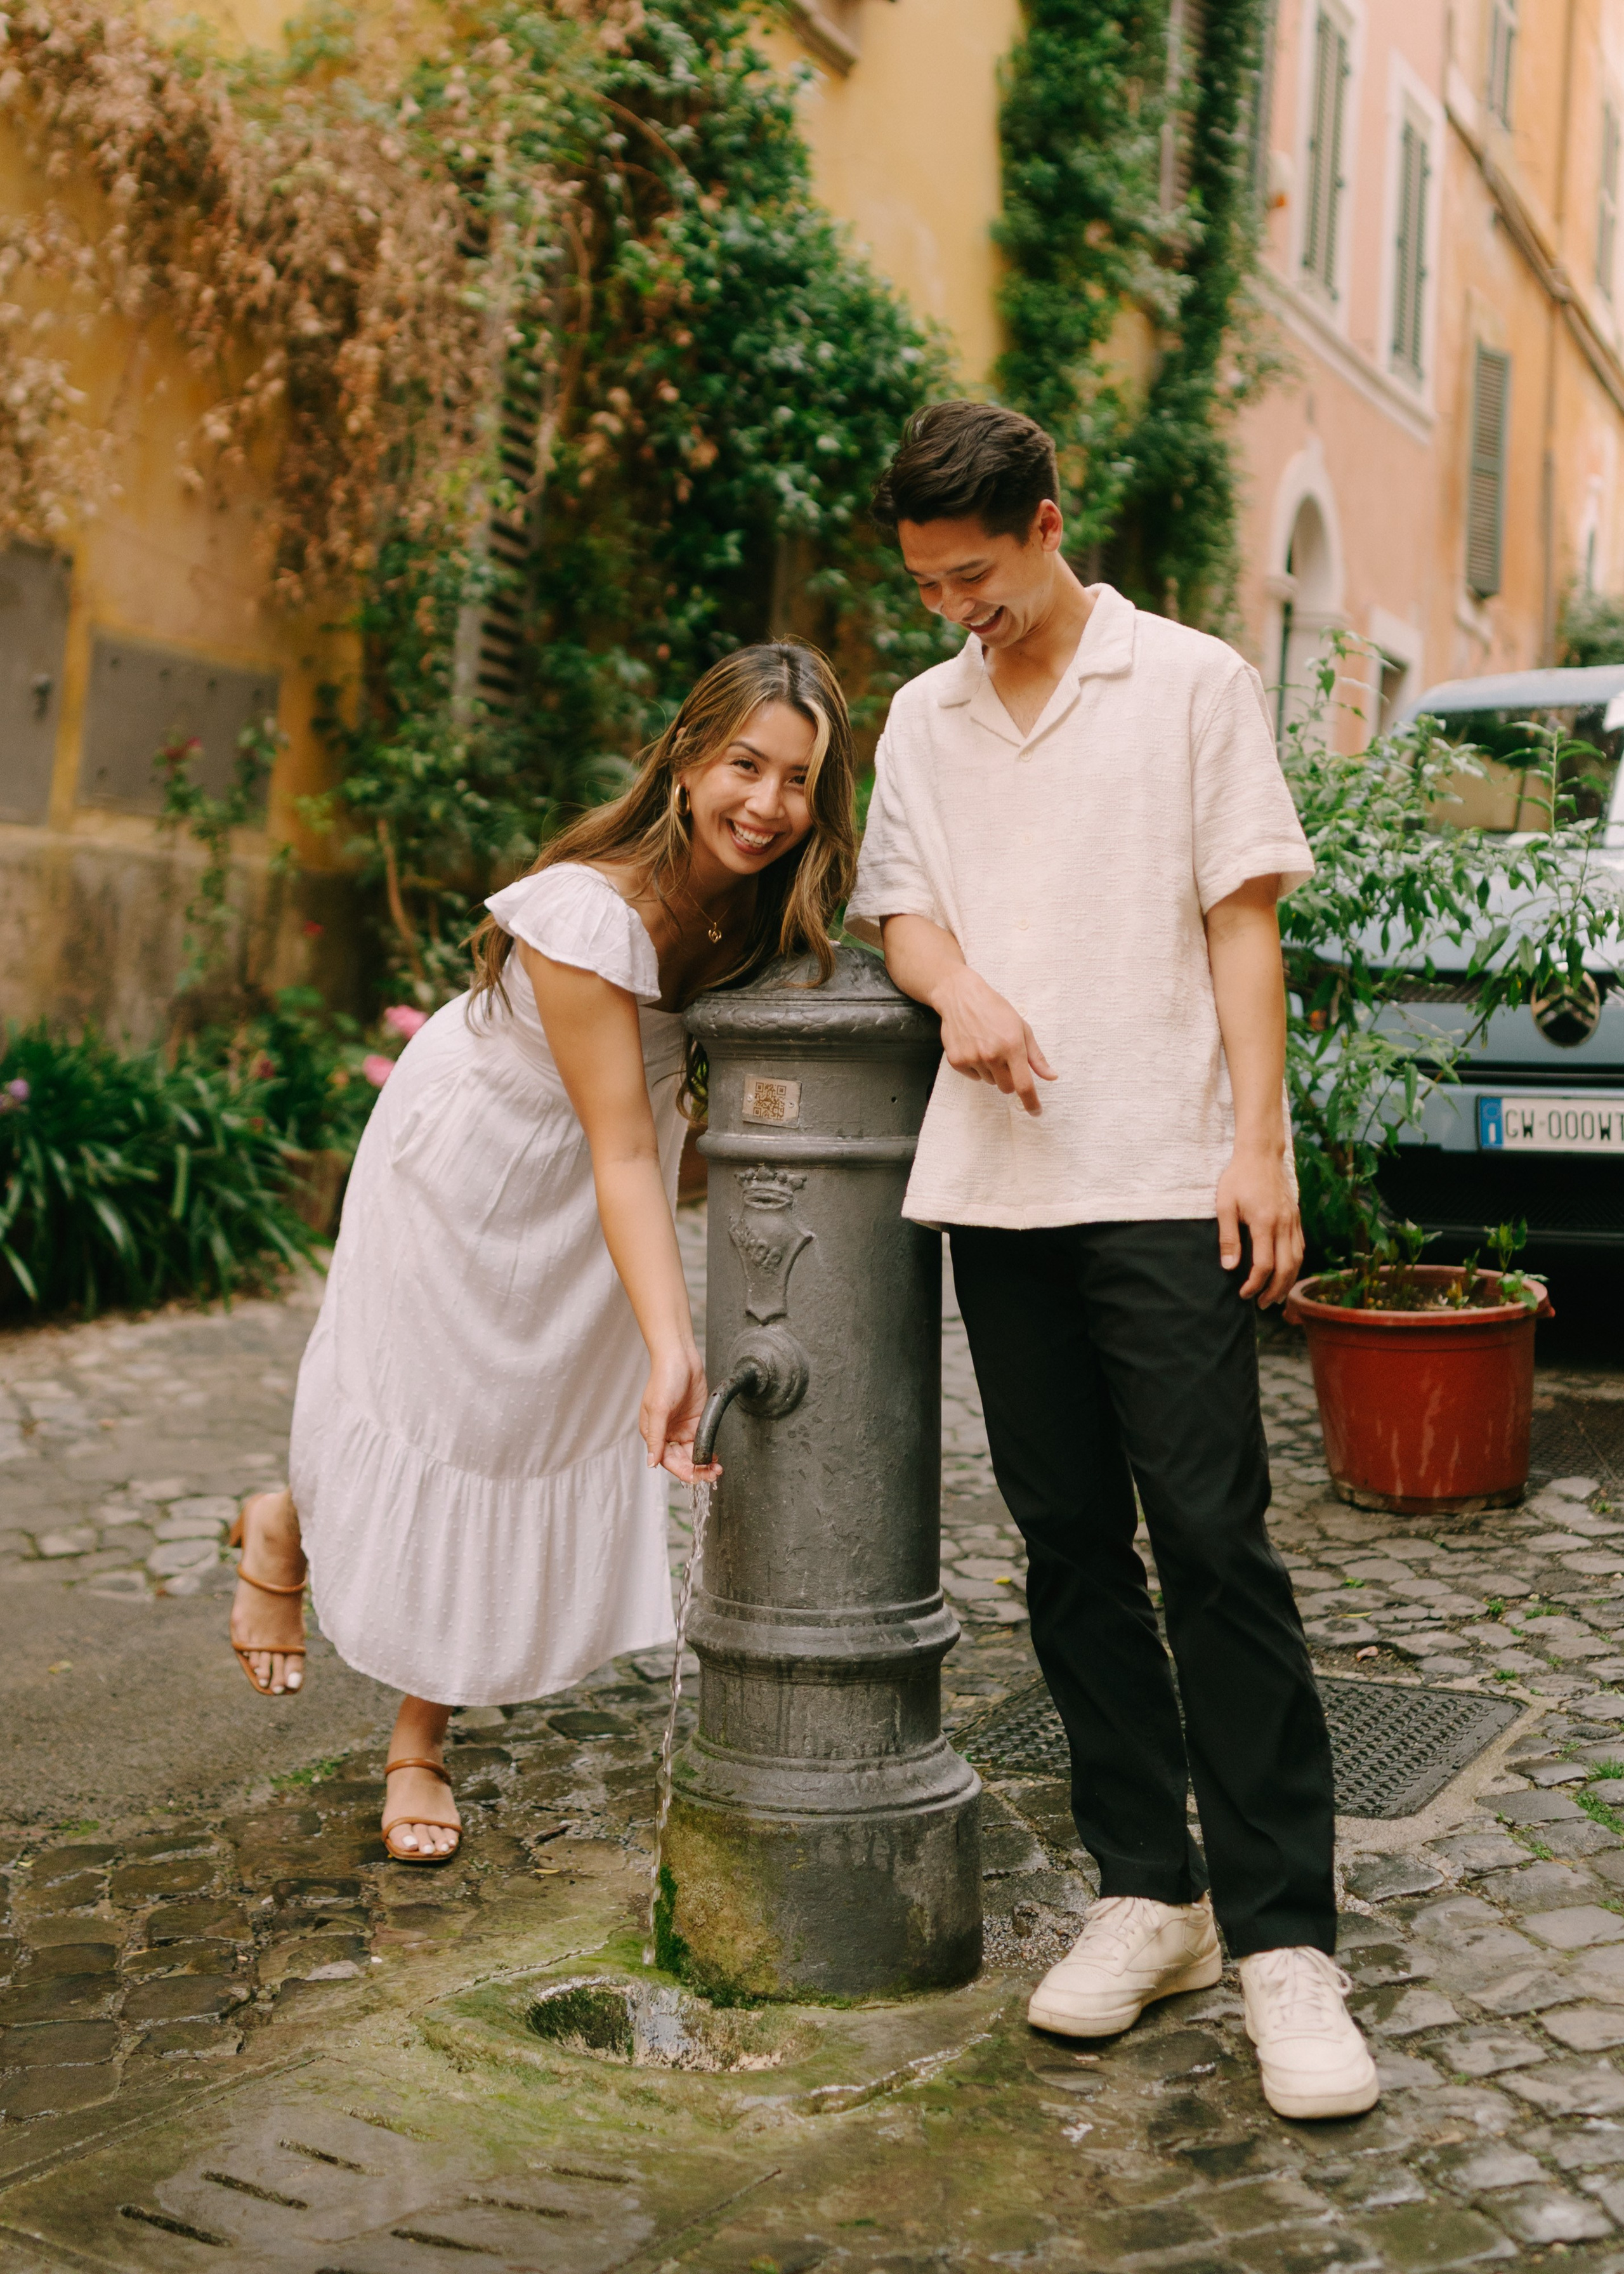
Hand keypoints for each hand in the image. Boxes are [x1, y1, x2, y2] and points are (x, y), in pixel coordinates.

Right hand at [641, 1345, 719, 1483]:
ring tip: (716, 1469)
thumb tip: (651, 1463)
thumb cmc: (664, 1379)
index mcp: (653, 1433)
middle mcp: (667, 1433)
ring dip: (704, 1463)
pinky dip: (709, 1450)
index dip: (682, 1471)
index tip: (696, 1478)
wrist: (681, 1358)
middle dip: (696, 1470)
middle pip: (682, 1460)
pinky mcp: (696, 1420)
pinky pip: (703, 1440)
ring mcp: (682, 1427)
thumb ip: (656, 1438)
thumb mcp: (658, 1409)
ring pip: (694, 1453)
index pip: (668, 1461)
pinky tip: (715, 1455)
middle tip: (711, 1475)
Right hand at [931, 965, 1056, 1116]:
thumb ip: (1036, 1056)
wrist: (961, 996)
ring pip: (990, 1082)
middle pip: (1007, 1088)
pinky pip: (973, 1077)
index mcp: (1012, 1046)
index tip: (1036, 1112)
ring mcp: (972, 1059)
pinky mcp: (957, 1061)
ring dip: (992, 1071)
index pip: (1024, 1085)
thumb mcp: (1022, 1028)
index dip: (1031, 1102)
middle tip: (1006, 1058)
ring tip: (987, 1046)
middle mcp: (992, 1055)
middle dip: (1010, 1079)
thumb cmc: (994, 1009)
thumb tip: (1051, 1076)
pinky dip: (976, 1067)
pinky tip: (974, 1047)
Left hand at [1216, 1144, 1303, 1306]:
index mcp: (1265, 1222)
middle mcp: (1284, 1225)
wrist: (1261, 1154)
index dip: (1255, 1284)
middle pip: (1287, 1268)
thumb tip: (1229, 1267)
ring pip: (1298, 1260)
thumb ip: (1228, 1237)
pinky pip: (1300, 1247)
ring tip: (1275, 1296)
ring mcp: (1293, 1221)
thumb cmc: (1238, 1178)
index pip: (1264, 1264)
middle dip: (1275, 1291)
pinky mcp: (1296, 1218)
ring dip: (1288, 1282)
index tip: (1243, 1294)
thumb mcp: (1224, 1205)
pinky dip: (1295, 1265)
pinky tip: (1285, 1273)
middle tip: (1262, 1304)